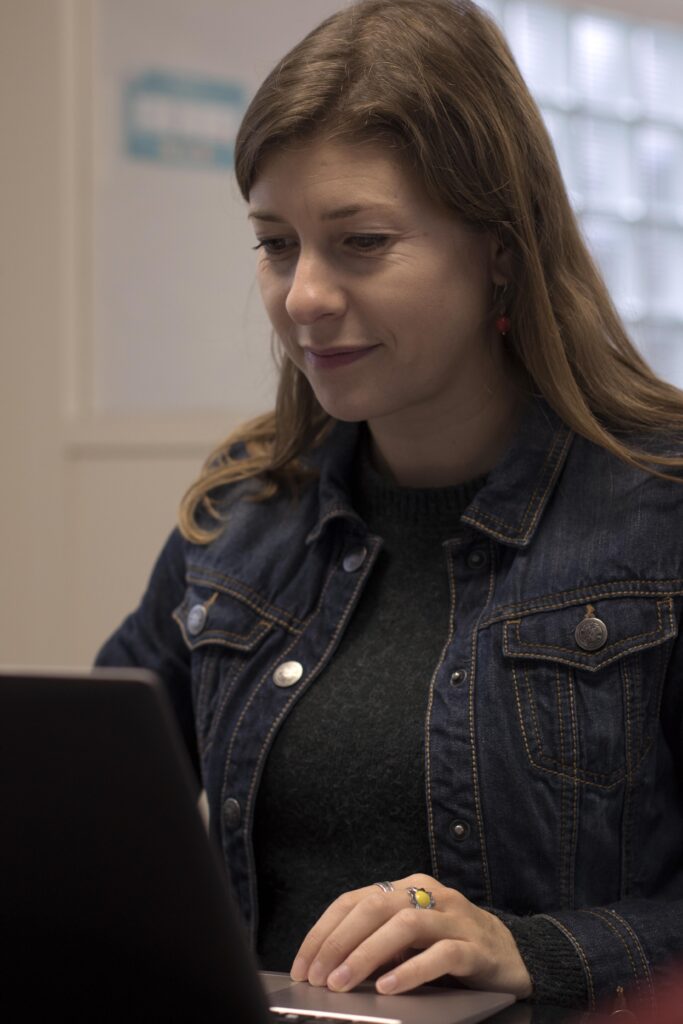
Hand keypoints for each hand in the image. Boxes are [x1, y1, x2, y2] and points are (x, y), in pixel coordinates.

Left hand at [290, 873, 531, 998]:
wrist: (516, 955)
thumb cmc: (451, 946)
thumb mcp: (409, 941)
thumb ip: (377, 944)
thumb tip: (330, 967)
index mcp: (407, 887)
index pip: (354, 900)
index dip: (324, 931)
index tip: (303, 965)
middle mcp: (429, 894)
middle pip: (375, 906)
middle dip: (339, 942)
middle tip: (317, 976)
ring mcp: (455, 918)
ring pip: (405, 925)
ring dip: (367, 954)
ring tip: (342, 983)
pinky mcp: (477, 946)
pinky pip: (441, 954)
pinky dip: (411, 970)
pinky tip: (389, 987)